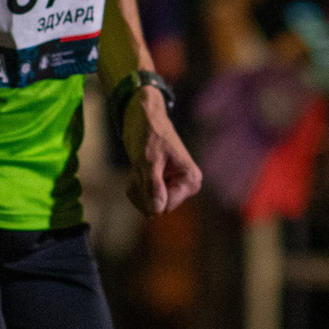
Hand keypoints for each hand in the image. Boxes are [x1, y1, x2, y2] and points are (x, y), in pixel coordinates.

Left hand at [122, 90, 202, 214]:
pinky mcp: (166, 185)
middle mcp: (188, 186)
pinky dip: (138, 187)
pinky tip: (140, 171)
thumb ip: (153, 186)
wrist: (144, 117)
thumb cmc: (149, 134)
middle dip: (142, 192)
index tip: (142, 172)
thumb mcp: (148, 161)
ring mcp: (177, 186)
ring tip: (139, 167)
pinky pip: (147, 199)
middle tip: (139, 169)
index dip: (147, 195)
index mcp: (191, 180)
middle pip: (157, 208)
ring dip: (138, 189)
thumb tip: (157, 211)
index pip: (164, 207)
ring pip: (150, 205)